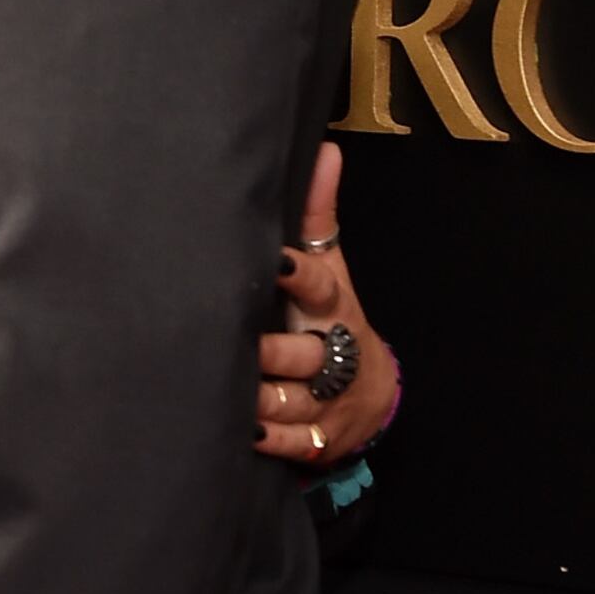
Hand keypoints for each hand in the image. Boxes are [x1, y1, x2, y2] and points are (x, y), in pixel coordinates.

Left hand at [258, 141, 400, 465]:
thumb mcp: (331, 267)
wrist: (367, 392)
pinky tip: (244, 432)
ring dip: (261, 398)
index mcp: (331, 308)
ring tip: (227, 388)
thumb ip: (317, 214)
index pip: (321, 288)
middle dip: (274, 352)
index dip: (300, 276)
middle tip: (236, 343)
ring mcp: (324, 401)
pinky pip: (293, 444)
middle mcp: (330, 354)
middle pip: (305, 354)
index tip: (273, 262)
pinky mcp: (316, 438)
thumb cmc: (329, 317)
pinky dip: (270, 439)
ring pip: (292, 401)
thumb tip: (326, 149)